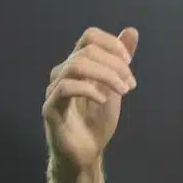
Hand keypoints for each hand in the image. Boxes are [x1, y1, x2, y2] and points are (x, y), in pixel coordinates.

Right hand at [43, 27, 138, 169]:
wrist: (86, 152)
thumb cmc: (97, 120)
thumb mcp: (116, 88)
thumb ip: (121, 61)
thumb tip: (131, 31)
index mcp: (79, 65)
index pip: (89, 36)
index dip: (112, 44)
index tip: (129, 63)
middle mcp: (63, 72)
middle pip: (87, 50)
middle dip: (115, 65)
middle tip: (131, 85)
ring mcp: (55, 89)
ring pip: (76, 65)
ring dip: (106, 76)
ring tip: (123, 92)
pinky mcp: (51, 108)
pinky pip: (65, 88)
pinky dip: (89, 90)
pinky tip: (103, 101)